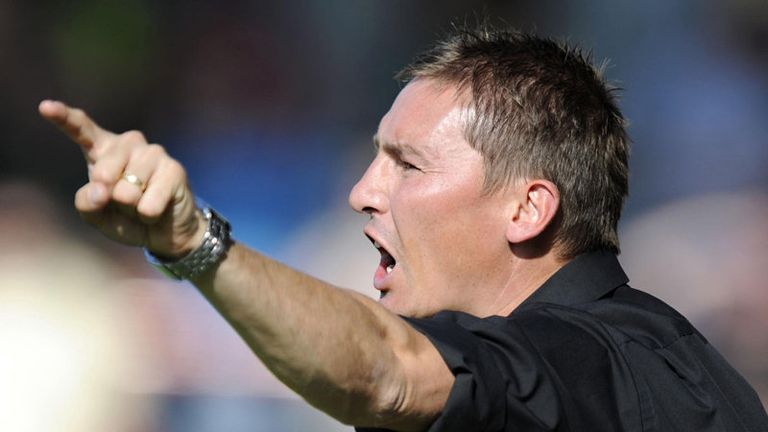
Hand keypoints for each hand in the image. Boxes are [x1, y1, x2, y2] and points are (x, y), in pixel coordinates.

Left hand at [39, 100, 205, 257]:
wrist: (166, 230)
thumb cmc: (127, 218)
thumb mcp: (97, 216)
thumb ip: (87, 203)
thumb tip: (101, 190)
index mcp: (104, 149)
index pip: (82, 130)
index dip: (64, 118)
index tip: (46, 107)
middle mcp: (129, 144)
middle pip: (103, 173)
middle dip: (110, 198)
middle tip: (125, 203)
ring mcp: (153, 153)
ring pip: (127, 192)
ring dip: (132, 209)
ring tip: (142, 204)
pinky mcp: (174, 169)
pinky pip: (148, 205)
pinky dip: (148, 216)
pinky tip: (158, 209)